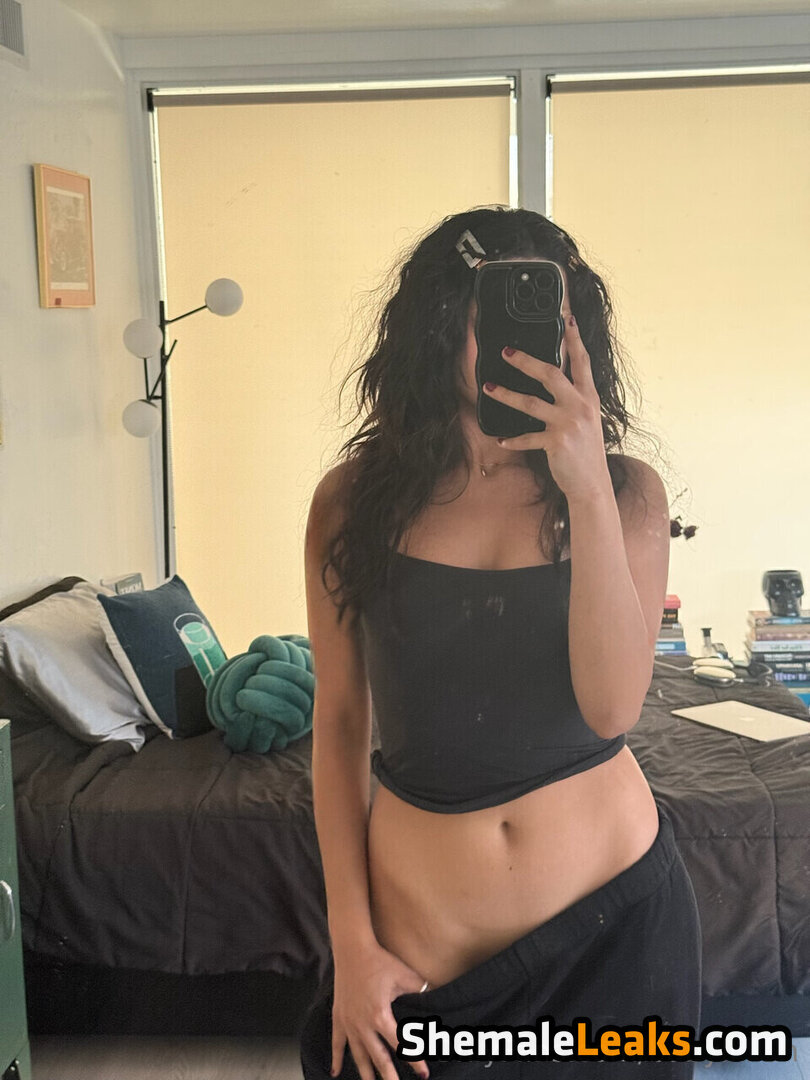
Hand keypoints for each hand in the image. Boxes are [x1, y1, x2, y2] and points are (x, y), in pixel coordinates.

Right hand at [331, 940, 429, 1079]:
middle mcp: (363, 1025)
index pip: (401, 1045)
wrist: (352, 950)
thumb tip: (439, 994)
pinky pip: (336, 1043)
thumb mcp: (405, 975)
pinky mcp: (339, 1018)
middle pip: (379, 1059)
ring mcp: (349, 1023)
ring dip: (366, 1074)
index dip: (414, 1061)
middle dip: (390, 1078)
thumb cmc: (380, 962)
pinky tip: (335, 1073)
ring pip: (358, 1056)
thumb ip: (422, 989)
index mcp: (381, 1016)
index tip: (424, 1075)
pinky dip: (336, 1058)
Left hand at [483, 316, 610, 500]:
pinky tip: (499, 440)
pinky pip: (527, 437)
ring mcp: (568, 423)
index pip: (582, 361)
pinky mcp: (556, 442)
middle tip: (505, 351)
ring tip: (488, 388)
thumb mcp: (587, 419)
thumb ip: (574, 398)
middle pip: (550, 374)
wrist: (593, 484)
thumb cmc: (586, 451)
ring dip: (506, 394)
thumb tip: (554, 380)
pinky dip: (512, 439)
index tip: (567, 317)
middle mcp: (580, 405)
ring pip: (530, 402)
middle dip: (525, 360)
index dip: (573, 339)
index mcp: (589, 396)